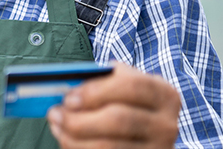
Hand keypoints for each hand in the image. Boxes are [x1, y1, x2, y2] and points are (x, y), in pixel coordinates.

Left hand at [47, 62, 180, 147]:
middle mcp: (167, 124)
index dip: (96, 91)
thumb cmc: (125, 103)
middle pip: (119, 119)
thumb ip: (101, 81)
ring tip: (57, 127)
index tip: (68, 97)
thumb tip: (67, 85)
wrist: (143, 134)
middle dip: (79, 117)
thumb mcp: (121, 87)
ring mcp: (158, 148)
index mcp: (163, 94)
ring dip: (73, 137)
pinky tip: (67, 141)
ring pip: (109, 146)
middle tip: (55, 114)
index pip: (132, 86)